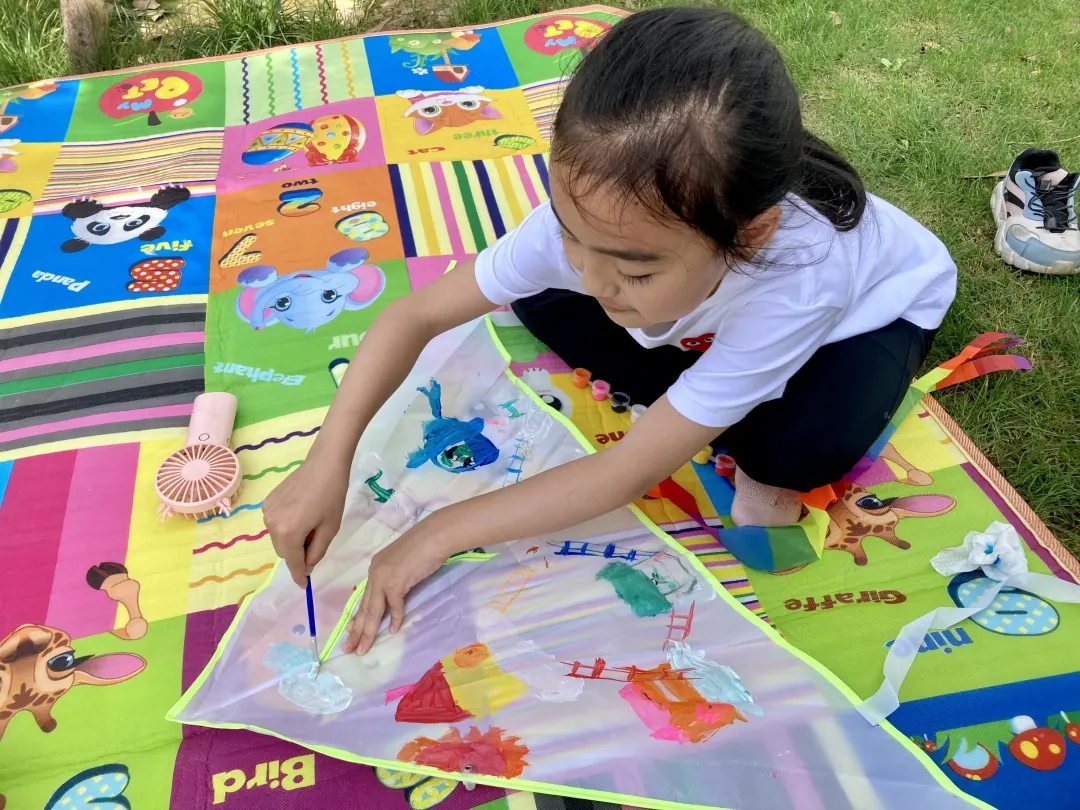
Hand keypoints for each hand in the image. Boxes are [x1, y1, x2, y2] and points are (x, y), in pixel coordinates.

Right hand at [263, 452, 349, 586]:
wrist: (324, 464)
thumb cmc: (332, 496)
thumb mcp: (330, 528)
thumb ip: (316, 552)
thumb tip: (306, 566)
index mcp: (288, 532)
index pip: (293, 562)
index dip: (299, 575)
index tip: (304, 586)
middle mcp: (271, 524)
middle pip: (284, 552)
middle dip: (298, 554)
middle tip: (317, 541)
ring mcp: (267, 512)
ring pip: (279, 539)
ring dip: (292, 540)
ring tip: (311, 524)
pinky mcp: (267, 502)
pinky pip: (276, 525)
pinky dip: (287, 527)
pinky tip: (301, 514)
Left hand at [342, 523, 447, 654]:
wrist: (434, 536)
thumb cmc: (423, 547)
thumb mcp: (403, 564)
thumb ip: (396, 578)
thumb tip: (395, 596)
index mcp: (376, 568)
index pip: (365, 597)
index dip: (358, 616)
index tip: (351, 631)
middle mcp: (375, 573)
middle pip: (365, 607)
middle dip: (357, 630)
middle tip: (348, 648)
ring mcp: (384, 578)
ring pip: (373, 611)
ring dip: (367, 632)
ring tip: (361, 649)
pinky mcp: (396, 583)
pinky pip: (395, 606)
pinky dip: (395, 619)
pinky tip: (393, 631)